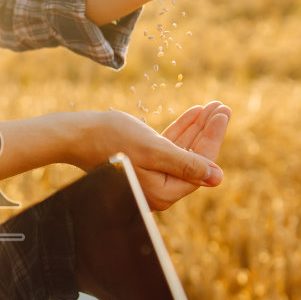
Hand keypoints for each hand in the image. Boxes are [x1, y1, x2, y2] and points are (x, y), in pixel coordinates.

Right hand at [64, 104, 229, 209]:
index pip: (199, 167)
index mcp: (162, 192)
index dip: (213, 139)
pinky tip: (193, 114)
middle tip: (221, 107)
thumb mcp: (154, 150)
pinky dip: (180, 131)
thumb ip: (187, 164)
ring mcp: (150, 178)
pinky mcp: (142, 164)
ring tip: (212, 107)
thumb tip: (217, 178)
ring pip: (182, 151)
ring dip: (197, 128)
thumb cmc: (112, 140)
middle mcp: (157, 190)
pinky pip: (168, 148)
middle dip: (208, 132)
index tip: (223, 114)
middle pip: (193, 159)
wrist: (77, 135)